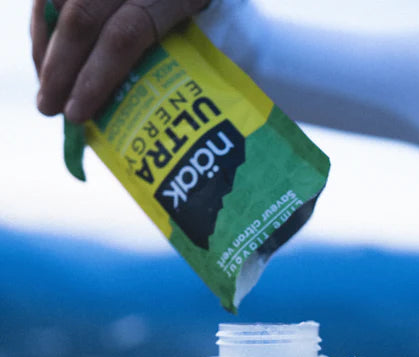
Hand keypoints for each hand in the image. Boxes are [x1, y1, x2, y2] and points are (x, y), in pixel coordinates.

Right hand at [30, 0, 210, 122]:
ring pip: (60, 0)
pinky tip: (46, 53)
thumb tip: (148, 120)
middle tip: (48, 109)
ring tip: (45, 86)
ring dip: (46, 46)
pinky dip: (46, 20)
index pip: (124, 38)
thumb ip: (191, 61)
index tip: (77, 115)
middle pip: (83, 18)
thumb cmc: (211, 5)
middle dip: (59, 68)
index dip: (95, 79)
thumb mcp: (209, 28)